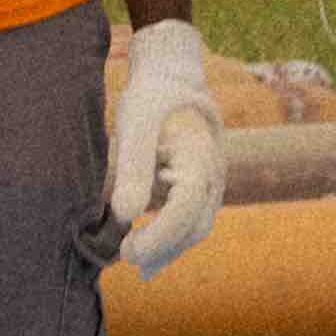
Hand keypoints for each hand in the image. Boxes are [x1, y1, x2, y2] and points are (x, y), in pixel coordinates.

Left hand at [104, 16, 224, 274]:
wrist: (171, 78)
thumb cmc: (151, 98)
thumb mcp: (135, 125)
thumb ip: (132, 168)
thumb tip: (125, 215)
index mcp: (200, 158)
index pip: (185, 211)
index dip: (157, 236)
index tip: (127, 248)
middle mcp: (213, 175)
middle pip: (193, 227)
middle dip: (160, 248)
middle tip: (122, 255)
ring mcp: (211, 184)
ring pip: (194, 228)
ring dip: (165, 248)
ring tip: (130, 257)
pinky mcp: (200, 189)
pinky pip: (190, 221)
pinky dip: (169, 239)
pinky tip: (143, 251)